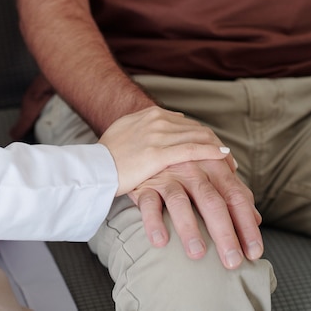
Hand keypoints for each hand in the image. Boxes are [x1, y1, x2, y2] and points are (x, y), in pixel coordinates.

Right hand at [98, 107, 234, 195]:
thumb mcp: (127, 131)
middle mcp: (158, 119)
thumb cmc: (108, 153)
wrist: (93, 166)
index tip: (216, 150)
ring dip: (218, 150)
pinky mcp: (158, 152)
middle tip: (230, 162)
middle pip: (197, 129)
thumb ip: (147, 127)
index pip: (187, 124)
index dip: (205, 137)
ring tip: (231, 166)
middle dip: (216, 145)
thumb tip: (167, 124)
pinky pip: (192, 149)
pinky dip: (211, 152)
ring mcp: (158, 134)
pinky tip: (223, 158)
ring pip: (199, 137)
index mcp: (151, 114)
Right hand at [130, 159, 262, 269]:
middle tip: (233, 261)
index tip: (254, 251)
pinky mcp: (144, 183)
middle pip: (212, 201)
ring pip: (180, 201)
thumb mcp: (209, 167)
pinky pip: (148, 202)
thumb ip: (232, 189)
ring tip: (198, 254)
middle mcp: (192, 168)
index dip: (246, 224)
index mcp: (212, 164)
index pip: (235, 196)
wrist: (145, 138)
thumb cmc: (184, 160)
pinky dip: (153, 221)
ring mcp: (167, 175)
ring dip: (189, 228)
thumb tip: (256, 218)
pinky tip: (160, 241)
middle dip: (224, 232)